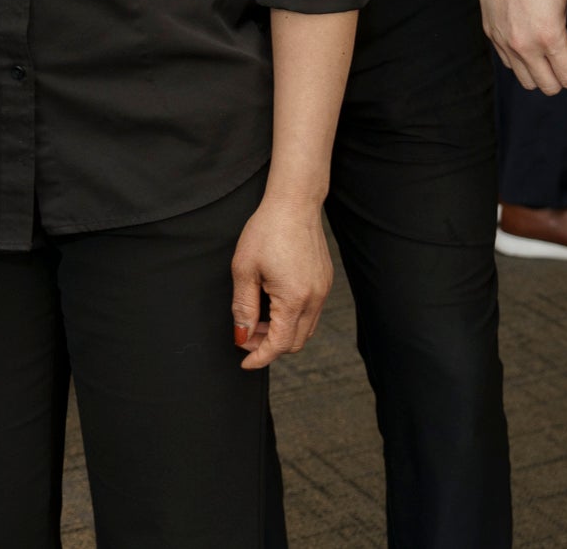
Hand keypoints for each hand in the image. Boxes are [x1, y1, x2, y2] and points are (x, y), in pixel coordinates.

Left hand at [230, 192, 333, 369]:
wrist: (294, 203)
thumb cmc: (267, 231)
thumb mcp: (244, 270)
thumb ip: (243, 308)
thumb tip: (242, 336)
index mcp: (294, 298)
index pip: (279, 344)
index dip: (260, 357)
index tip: (245, 362)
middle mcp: (314, 298)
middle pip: (295, 342)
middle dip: (268, 346)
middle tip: (245, 334)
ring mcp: (323, 290)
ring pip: (305, 329)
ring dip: (281, 333)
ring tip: (258, 318)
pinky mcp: (325, 281)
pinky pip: (311, 313)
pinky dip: (292, 319)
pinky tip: (273, 303)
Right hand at [480, 0, 566, 93]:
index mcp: (548, 35)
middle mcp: (524, 45)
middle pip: (548, 87)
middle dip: (565, 75)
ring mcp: (504, 41)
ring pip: (526, 80)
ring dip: (543, 72)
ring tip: (550, 48)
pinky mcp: (491, 33)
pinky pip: (509, 63)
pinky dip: (523, 61)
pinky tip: (532, 40)